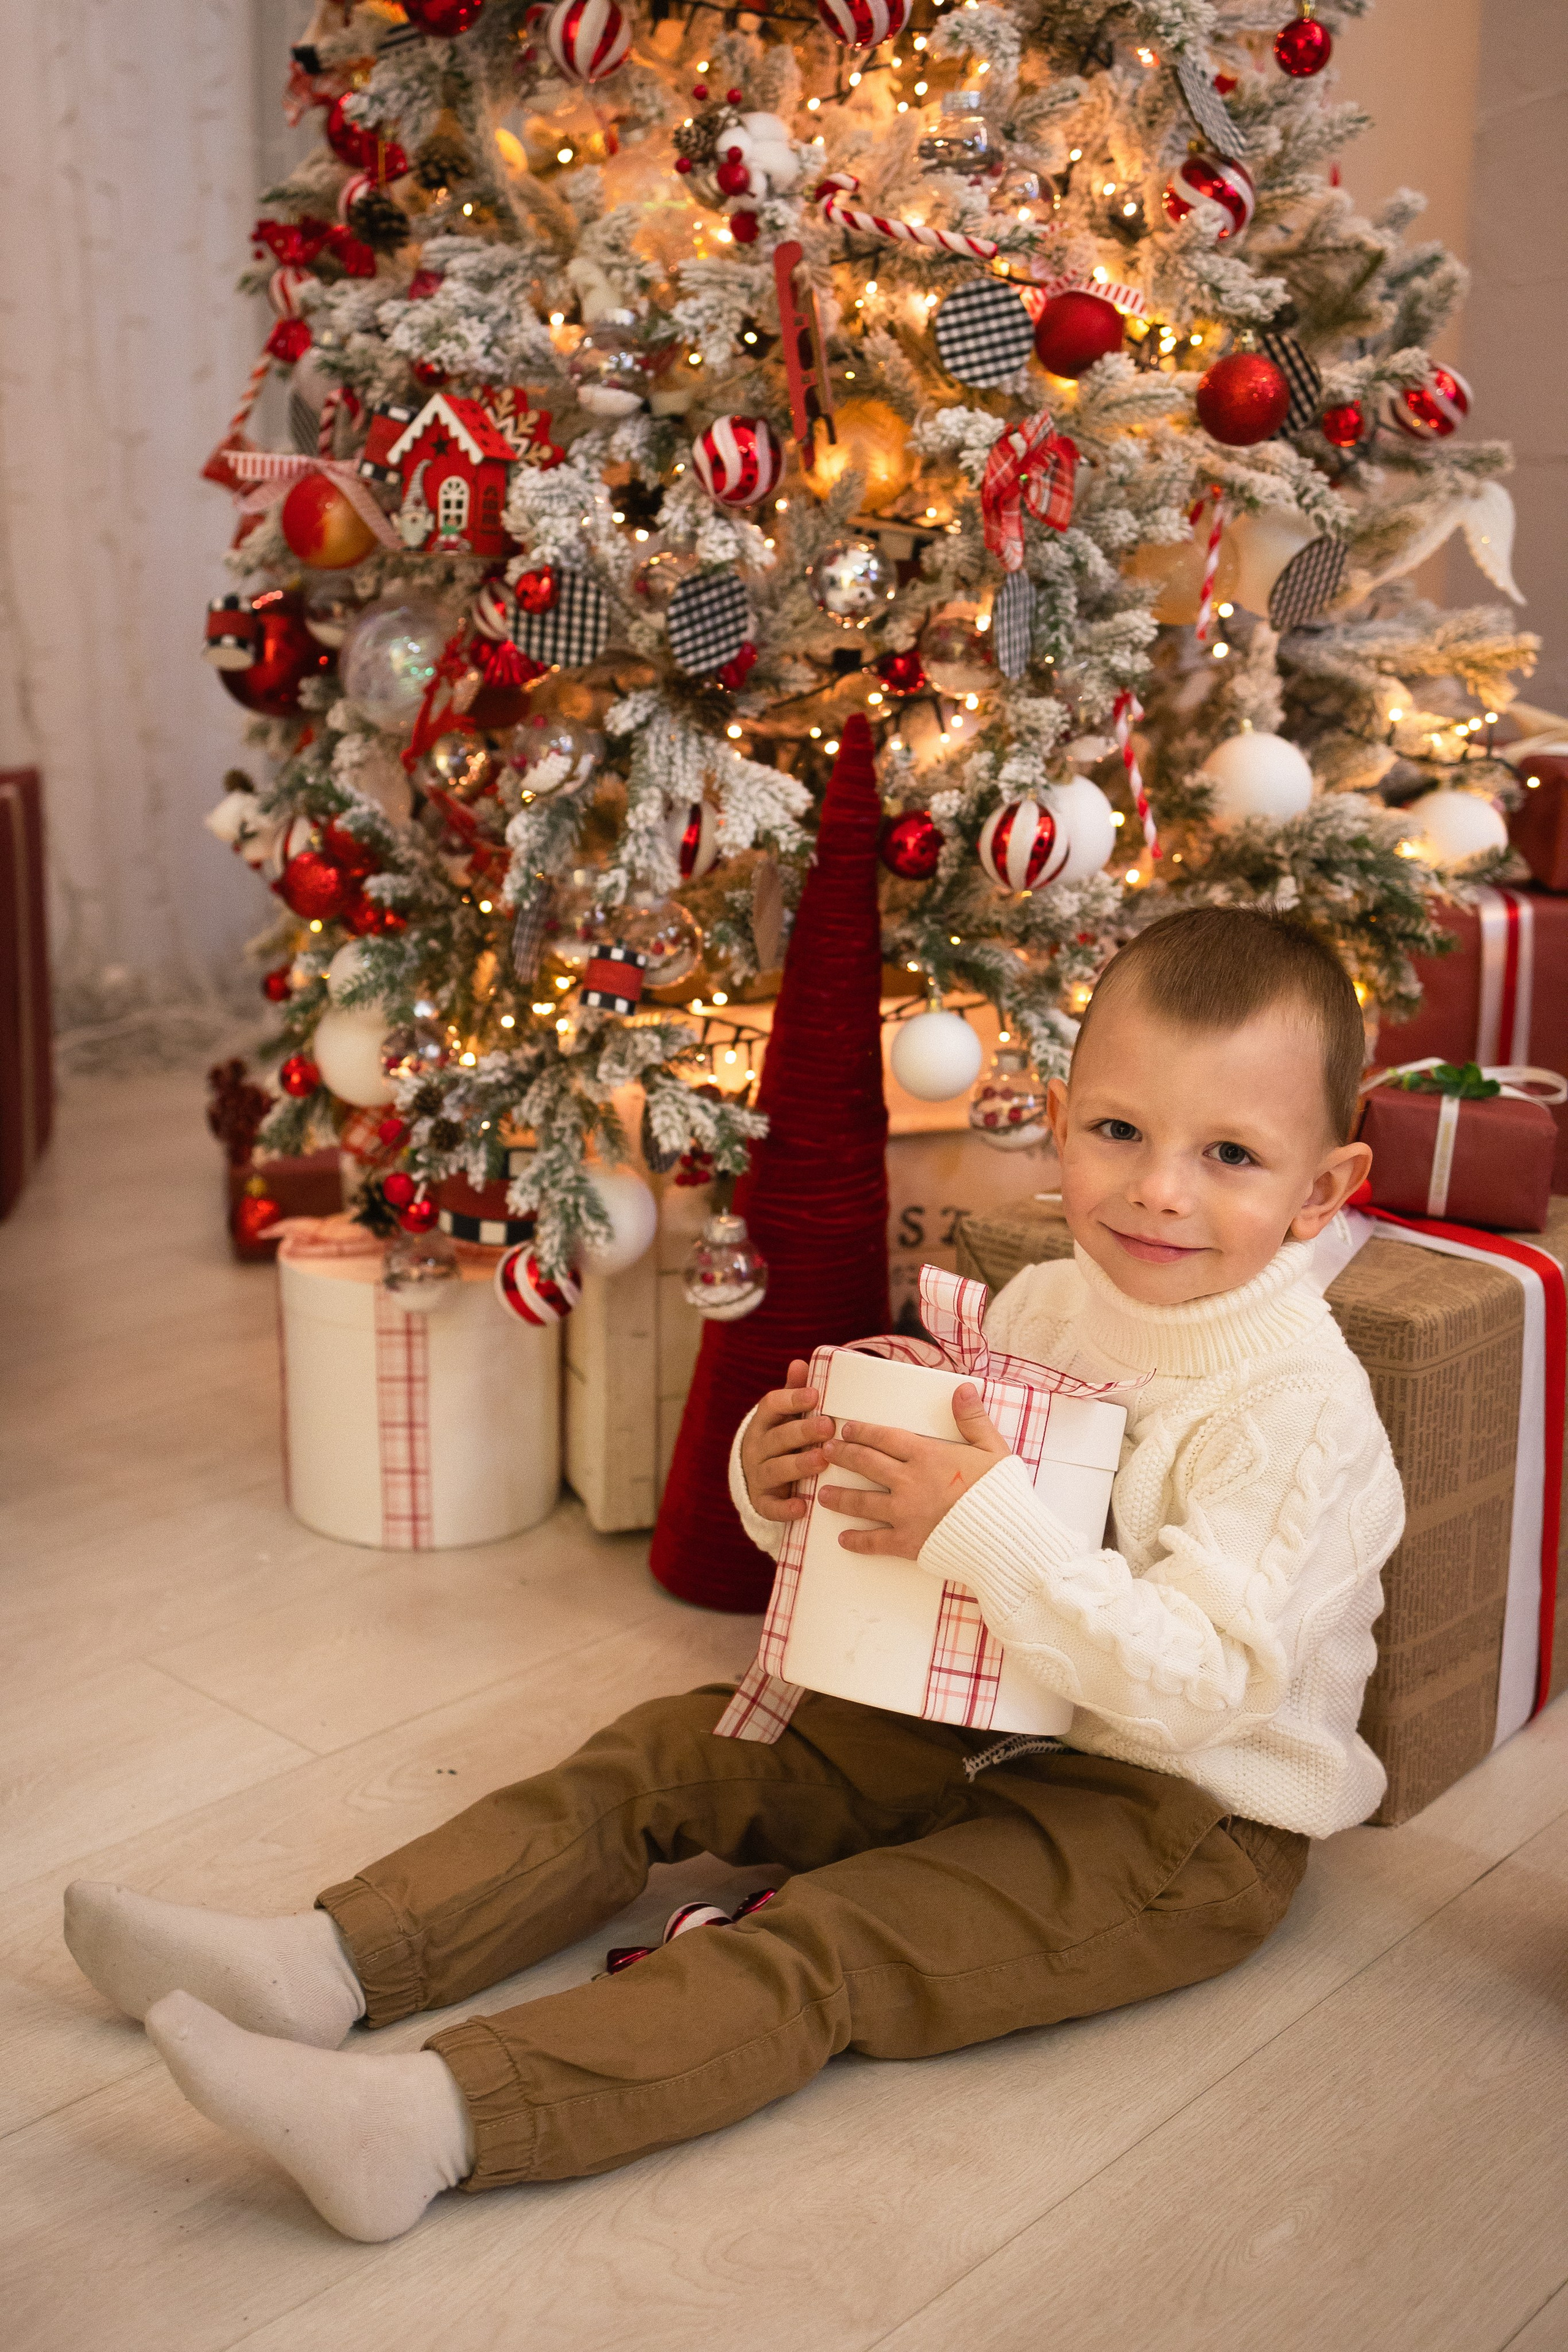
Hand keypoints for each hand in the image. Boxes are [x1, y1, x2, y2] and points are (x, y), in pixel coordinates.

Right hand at [740, 1359, 834, 1525]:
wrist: (756, 1478)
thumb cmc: (782, 1439)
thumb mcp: (784, 1416)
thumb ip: (793, 1393)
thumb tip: (800, 1362)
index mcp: (764, 1421)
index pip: (771, 1405)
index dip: (792, 1399)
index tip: (815, 1394)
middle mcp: (757, 1447)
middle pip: (778, 1438)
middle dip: (802, 1431)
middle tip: (828, 1425)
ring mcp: (758, 1475)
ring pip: (776, 1469)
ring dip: (798, 1464)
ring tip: (821, 1460)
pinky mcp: (762, 1502)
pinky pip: (771, 1506)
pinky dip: (785, 1508)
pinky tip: (802, 1506)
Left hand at [816, 1384, 1010, 1560]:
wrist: (1005, 1536)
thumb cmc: (1002, 1493)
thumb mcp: (993, 1449)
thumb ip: (973, 1419)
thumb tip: (963, 1389)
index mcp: (927, 1456)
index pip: (885, 1438)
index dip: (863, 1432)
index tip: (848, 1429)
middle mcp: (908, 1481)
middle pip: (866, 1463)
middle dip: (843, 1455)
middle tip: (826, 1451)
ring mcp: (904, 1513)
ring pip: (861, 1501)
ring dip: (839, 1496)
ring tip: (822, 1493)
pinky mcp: (906, 1543)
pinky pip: (874, 1542)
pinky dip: (857, 1540)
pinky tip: (843, 1539)